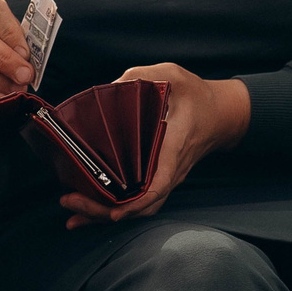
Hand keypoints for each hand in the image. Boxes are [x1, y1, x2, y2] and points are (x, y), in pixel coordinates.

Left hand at [59, 65, 251, 229]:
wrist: (220, 114)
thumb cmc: (197, 97)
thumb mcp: (172, 76)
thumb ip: (141, 78)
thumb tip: (110, 89)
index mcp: (173, 147)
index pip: (158, 184)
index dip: (135, 204)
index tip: (113, 212)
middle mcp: (170, 170)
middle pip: (140, 206)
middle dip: (104, 211)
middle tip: (71, 202)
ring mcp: (165, 178)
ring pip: (137, 208)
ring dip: (104, 214)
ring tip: (73, 213)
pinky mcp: (159, 178)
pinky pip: (137, 201)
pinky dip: (112, 208)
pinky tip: (87, 210)